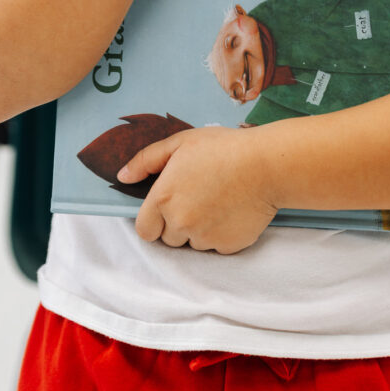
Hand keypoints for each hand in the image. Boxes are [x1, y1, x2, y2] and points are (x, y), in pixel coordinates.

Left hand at [118, 126, 278, 253]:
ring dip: (199, 230)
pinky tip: (231, 211)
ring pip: (192, 244)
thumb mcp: (180, 143)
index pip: (144, 230)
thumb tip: (122, 177)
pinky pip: (216, 247)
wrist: (266, 164)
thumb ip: (146, 160)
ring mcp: (204, 238)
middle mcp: (180, 223)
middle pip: (168, 238)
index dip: (153, 220)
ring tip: (217, 201)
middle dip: (177, 223)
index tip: (166, 208)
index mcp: (164, 198)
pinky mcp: (227, 246)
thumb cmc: (223, 148)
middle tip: (198, 197)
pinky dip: (221, 234)